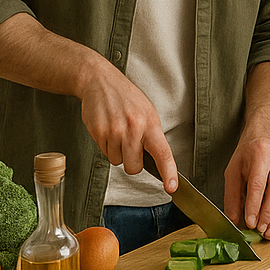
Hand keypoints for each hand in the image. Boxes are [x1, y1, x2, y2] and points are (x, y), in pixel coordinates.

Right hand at [77, 61, 177, 192]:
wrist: (100, 82)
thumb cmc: (127, 99)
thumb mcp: (147, 112)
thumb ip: (151, 136)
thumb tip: (157, 162)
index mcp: (150, 123)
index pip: (163, 153)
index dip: (169, 172)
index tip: (172, 187)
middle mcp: (133, 128)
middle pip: (134, 167)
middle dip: (132, 162)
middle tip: (131, 144)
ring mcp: (114, 131)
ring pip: (117, 162)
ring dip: (118, 152)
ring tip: (118, 132)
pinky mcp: (98, 132)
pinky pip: (104, 153)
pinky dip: (106, 146)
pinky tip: (108, 129)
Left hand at [224, 135, 269, 238]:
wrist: (265, 141)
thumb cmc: (249, 156)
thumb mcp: (233, 172)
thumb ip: (232, 196)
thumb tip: (234, 219)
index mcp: (261, 153)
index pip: (259, 183)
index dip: (254, 205)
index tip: (250, 222)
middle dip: (269, 213)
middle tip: (260, 230)